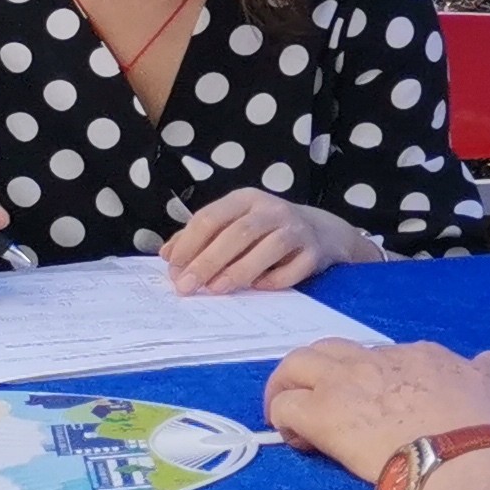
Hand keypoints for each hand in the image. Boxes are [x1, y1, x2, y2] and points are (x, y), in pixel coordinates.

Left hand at [166, 188, 370, 293]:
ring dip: (239, 270)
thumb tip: (168, 255)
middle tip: (187, 287)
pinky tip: (258, 288)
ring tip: (216, 290)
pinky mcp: (315, 250)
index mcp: (245, 199)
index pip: (211, 217)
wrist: (322, 232)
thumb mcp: (232, 224)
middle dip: (208, 261)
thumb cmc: (265, 232)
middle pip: (237, 232)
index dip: (189, 244)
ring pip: (269, 247)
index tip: (173, 268)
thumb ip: (201, 236)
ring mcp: (297, 228)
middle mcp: (272, 209)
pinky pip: (295, 268)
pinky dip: (275, 280)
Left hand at [264, 337, 489, 483]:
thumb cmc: (487, 429)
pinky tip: (299, 442)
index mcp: (420, 355)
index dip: (371, 379)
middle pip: (329, 349)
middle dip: (316, 371)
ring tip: (294, 419)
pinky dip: (283, 421)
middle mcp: (377, 360)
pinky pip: (284, 407)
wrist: (462, 458)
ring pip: (295, 365)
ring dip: (288, 388)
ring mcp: (346, 384)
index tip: (375, 406)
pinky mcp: (321, 414)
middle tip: (317, 403)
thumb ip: (489, 375)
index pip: (381, 356)